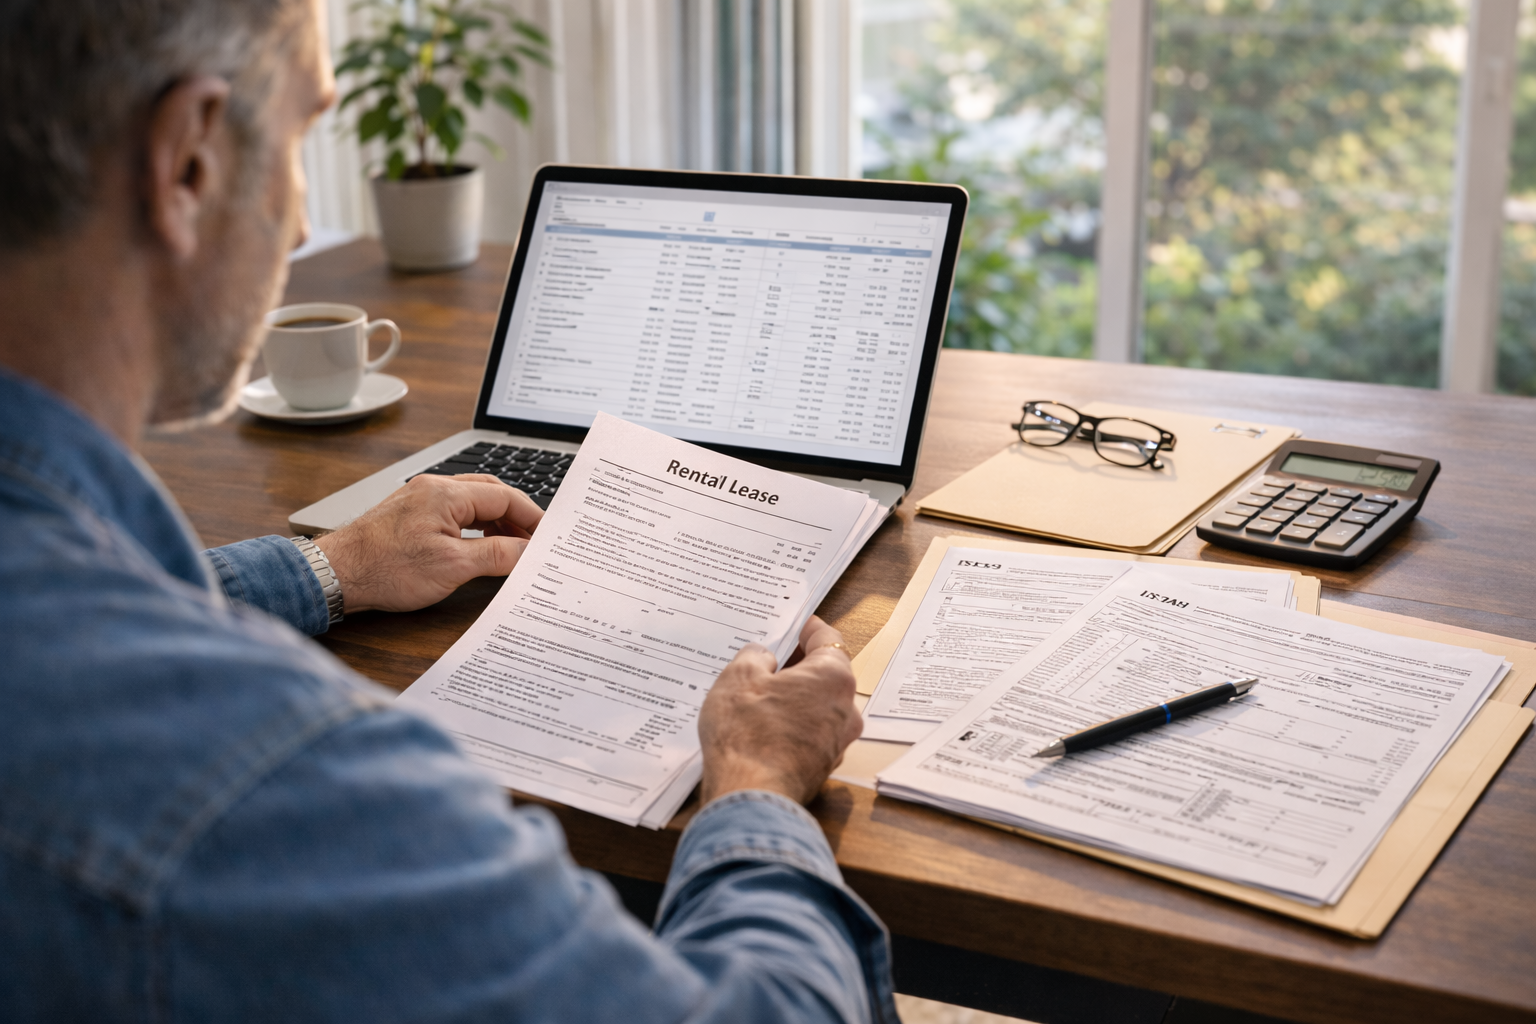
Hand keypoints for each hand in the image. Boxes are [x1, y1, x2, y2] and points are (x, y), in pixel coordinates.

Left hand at [313, 474, 541, 613]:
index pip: (506, 497)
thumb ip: (497, 555)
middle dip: (517, 517)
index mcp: (447, 493)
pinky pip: (455, 512)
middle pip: (492, 494)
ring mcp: (421, 498)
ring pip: (474, 503)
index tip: (548, 538)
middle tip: (535, 543)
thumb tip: (528, 552)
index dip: (532, 518)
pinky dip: (476, 526)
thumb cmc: (384, 568)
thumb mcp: (452, 567)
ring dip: (497, 522)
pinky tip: (481, 545)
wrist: (336, 574)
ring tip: (513, 548)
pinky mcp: (412, 513)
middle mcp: (434, 488)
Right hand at [697, 616, 861, 805]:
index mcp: (833, 678)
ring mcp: (837, 742)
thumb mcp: (738, 677)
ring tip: (759, 696)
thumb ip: (754, 656)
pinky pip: (810, 734)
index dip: (809, 629)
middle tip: (770, 660)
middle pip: (825, 675)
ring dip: (795, 699)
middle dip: (799, 667)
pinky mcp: (822, 767)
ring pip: (818, 708)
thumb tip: (763, 657)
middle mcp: (846, 710)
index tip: (799, 625)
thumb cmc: (747, 734)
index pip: (828, 639)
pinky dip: (792, 726)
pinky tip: (764, 727)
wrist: (750, 796)